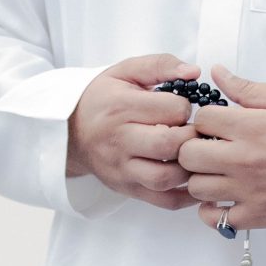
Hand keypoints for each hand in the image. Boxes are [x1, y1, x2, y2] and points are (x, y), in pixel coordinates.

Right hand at [68, 54, 199, 211]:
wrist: (70, 131)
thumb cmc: (104, 98)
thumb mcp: (126, 71)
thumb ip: (161, 64)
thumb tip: (194, 71)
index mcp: (120, 107)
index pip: (171, 109)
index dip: (186, 107)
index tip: (181, 107)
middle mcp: (118, 140)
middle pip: (168, 144)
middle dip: (191, 137)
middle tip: (193, 132)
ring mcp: (121, 168)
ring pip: (165, 178)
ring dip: (189, 167)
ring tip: (191, 153)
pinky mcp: (126, 188)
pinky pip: (163, 201)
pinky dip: (186, 195)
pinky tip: (194, 180)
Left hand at [178, 66, 265, 233]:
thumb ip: (249, 89)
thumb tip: (216, 73)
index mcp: (254, 127)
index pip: (202, 119)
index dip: (206, 119)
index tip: (219, 123)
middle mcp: (245, 160)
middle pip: (189, 154)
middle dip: (195, 147)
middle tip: (211, 147)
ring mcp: (249, 191)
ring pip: (196, 186)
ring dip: (202, 177)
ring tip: (218, 172)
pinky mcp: (257, 216)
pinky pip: (214, 219)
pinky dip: (212, 210)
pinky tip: (224, 197)